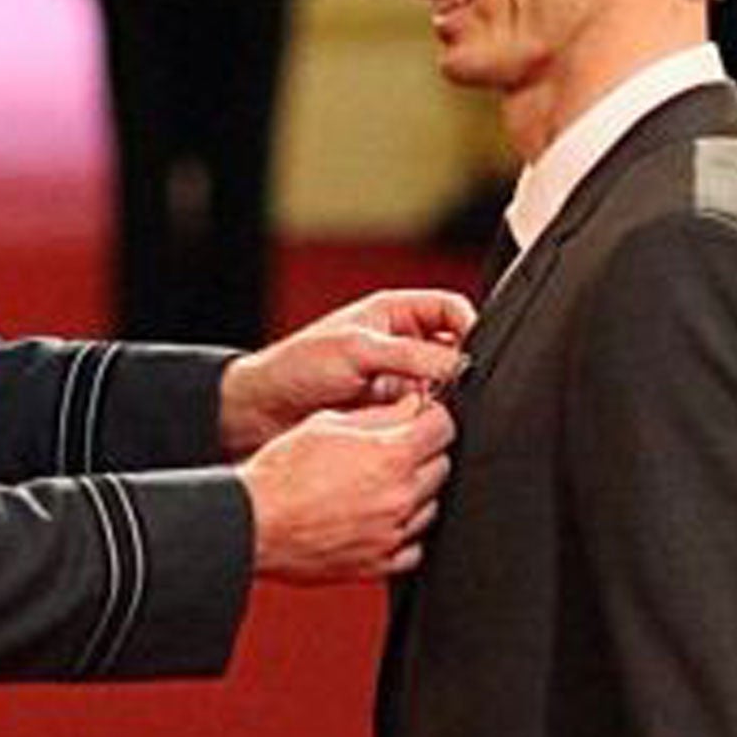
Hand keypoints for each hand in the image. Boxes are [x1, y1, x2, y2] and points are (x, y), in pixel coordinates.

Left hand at [218, 289, 474, 456]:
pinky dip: (424, 421)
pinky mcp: (389, 411)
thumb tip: (458, 365)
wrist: (262, 410)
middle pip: (453, 350)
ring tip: (428, 408)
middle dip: (457, 369)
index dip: (469, 326)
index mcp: (394, 313)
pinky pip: (422, 414)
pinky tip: (415, 427)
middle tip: (450, 386)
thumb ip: (410, 354)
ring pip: (442, 386)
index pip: (451, 310)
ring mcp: (396, 378)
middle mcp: (400, 344)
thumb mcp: (357, 350)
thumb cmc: (296, 365)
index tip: (475, 353)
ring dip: (441, 398)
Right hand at [239, 396, 455, 583]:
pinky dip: (403, 532)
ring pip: (430, 505)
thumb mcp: (328, 424)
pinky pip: (413, 546)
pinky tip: (378, 518)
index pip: (443, 427)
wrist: (254, 522)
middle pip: (441, 465)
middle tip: (391, 450)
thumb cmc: (281, 473)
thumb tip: (411, 407)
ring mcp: (392, 534)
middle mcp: (399, 496)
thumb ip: (379, 415)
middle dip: (422, 452)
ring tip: (377, 484)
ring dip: (413, 492)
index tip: (420, 419)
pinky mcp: (379, 563)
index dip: (430, 417)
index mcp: (390, 456)